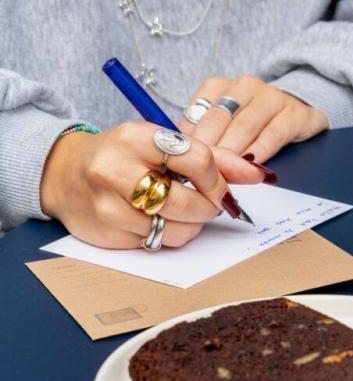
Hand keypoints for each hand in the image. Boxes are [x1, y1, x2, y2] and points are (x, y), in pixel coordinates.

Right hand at [40, 122, 263, 248]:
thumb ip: (214, 157)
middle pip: (188, 201)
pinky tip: (162, 220)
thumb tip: (258, 174)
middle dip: (208, 206)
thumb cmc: (125, 156)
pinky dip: (171, 235)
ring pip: (176, 228)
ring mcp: (108, 204)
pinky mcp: (107, 232)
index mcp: (136, 137)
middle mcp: (116, 169)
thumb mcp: (163, 144)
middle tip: (209, 203)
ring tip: (185, 211)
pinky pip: (158, 243)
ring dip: (193, 225)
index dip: (218, 178)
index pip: (198, 158)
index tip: (219, 186)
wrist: (65, 174)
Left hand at [178, 75, 328, 165]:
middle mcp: (244, 87)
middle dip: (209, 151)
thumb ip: (205, 136)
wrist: (299, 109)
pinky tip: (252, 166)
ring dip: (233, 154)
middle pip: (219, 121)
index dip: (190, 142)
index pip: (197, 113)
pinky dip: (261, 151)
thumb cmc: (254, 122)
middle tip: (200, 175)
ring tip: (223, 175)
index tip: (185, 164)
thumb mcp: (225, 124)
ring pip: (244, 127)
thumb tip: (182, 160)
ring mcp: (271, 97)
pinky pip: (274, 133)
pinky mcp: (294, 113)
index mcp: (219, 86)